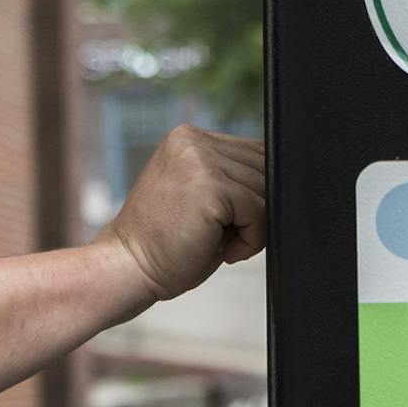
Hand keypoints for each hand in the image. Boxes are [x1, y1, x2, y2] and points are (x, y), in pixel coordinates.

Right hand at [99, 125, 265, 300]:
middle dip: (256, 209)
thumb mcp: (198, 196)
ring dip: (255, 226)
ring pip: (266, 189)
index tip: (228, 222)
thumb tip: (281, 177)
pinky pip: (259, 211)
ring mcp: (200, 160)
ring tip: (220, 243)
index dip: (255, 191)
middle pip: (265, 167)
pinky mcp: (209, 187)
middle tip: (225, 237)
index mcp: (188, 138)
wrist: (127, 268)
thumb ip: (228, 177)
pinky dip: (252, 239)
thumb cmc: (164, 243)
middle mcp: (192, 141)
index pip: (254, 151)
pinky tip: (225, 250)